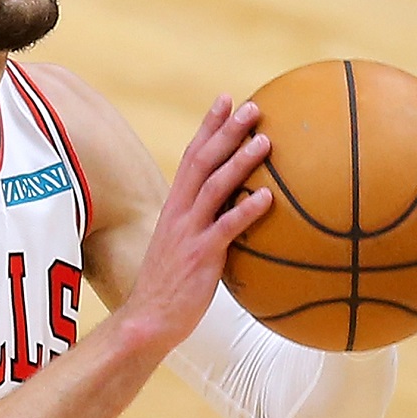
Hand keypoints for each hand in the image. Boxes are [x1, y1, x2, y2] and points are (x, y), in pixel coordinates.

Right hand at [119, 95, 272, 350]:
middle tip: (252, 107)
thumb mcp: (183, 244)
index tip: (227, 99)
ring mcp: (189, 232)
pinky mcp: (201, 256)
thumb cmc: (171, 284)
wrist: (148, 318)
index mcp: (175, 205)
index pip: (191, 155)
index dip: (209, 126)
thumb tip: (237, 209)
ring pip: (214, 187)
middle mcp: (179, 211)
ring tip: (264, 142)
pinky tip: (267, 197)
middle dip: (226, 131)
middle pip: (202, 160)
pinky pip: (226, 229)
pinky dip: (246, 211)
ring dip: (239, 162)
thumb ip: (205, 222)